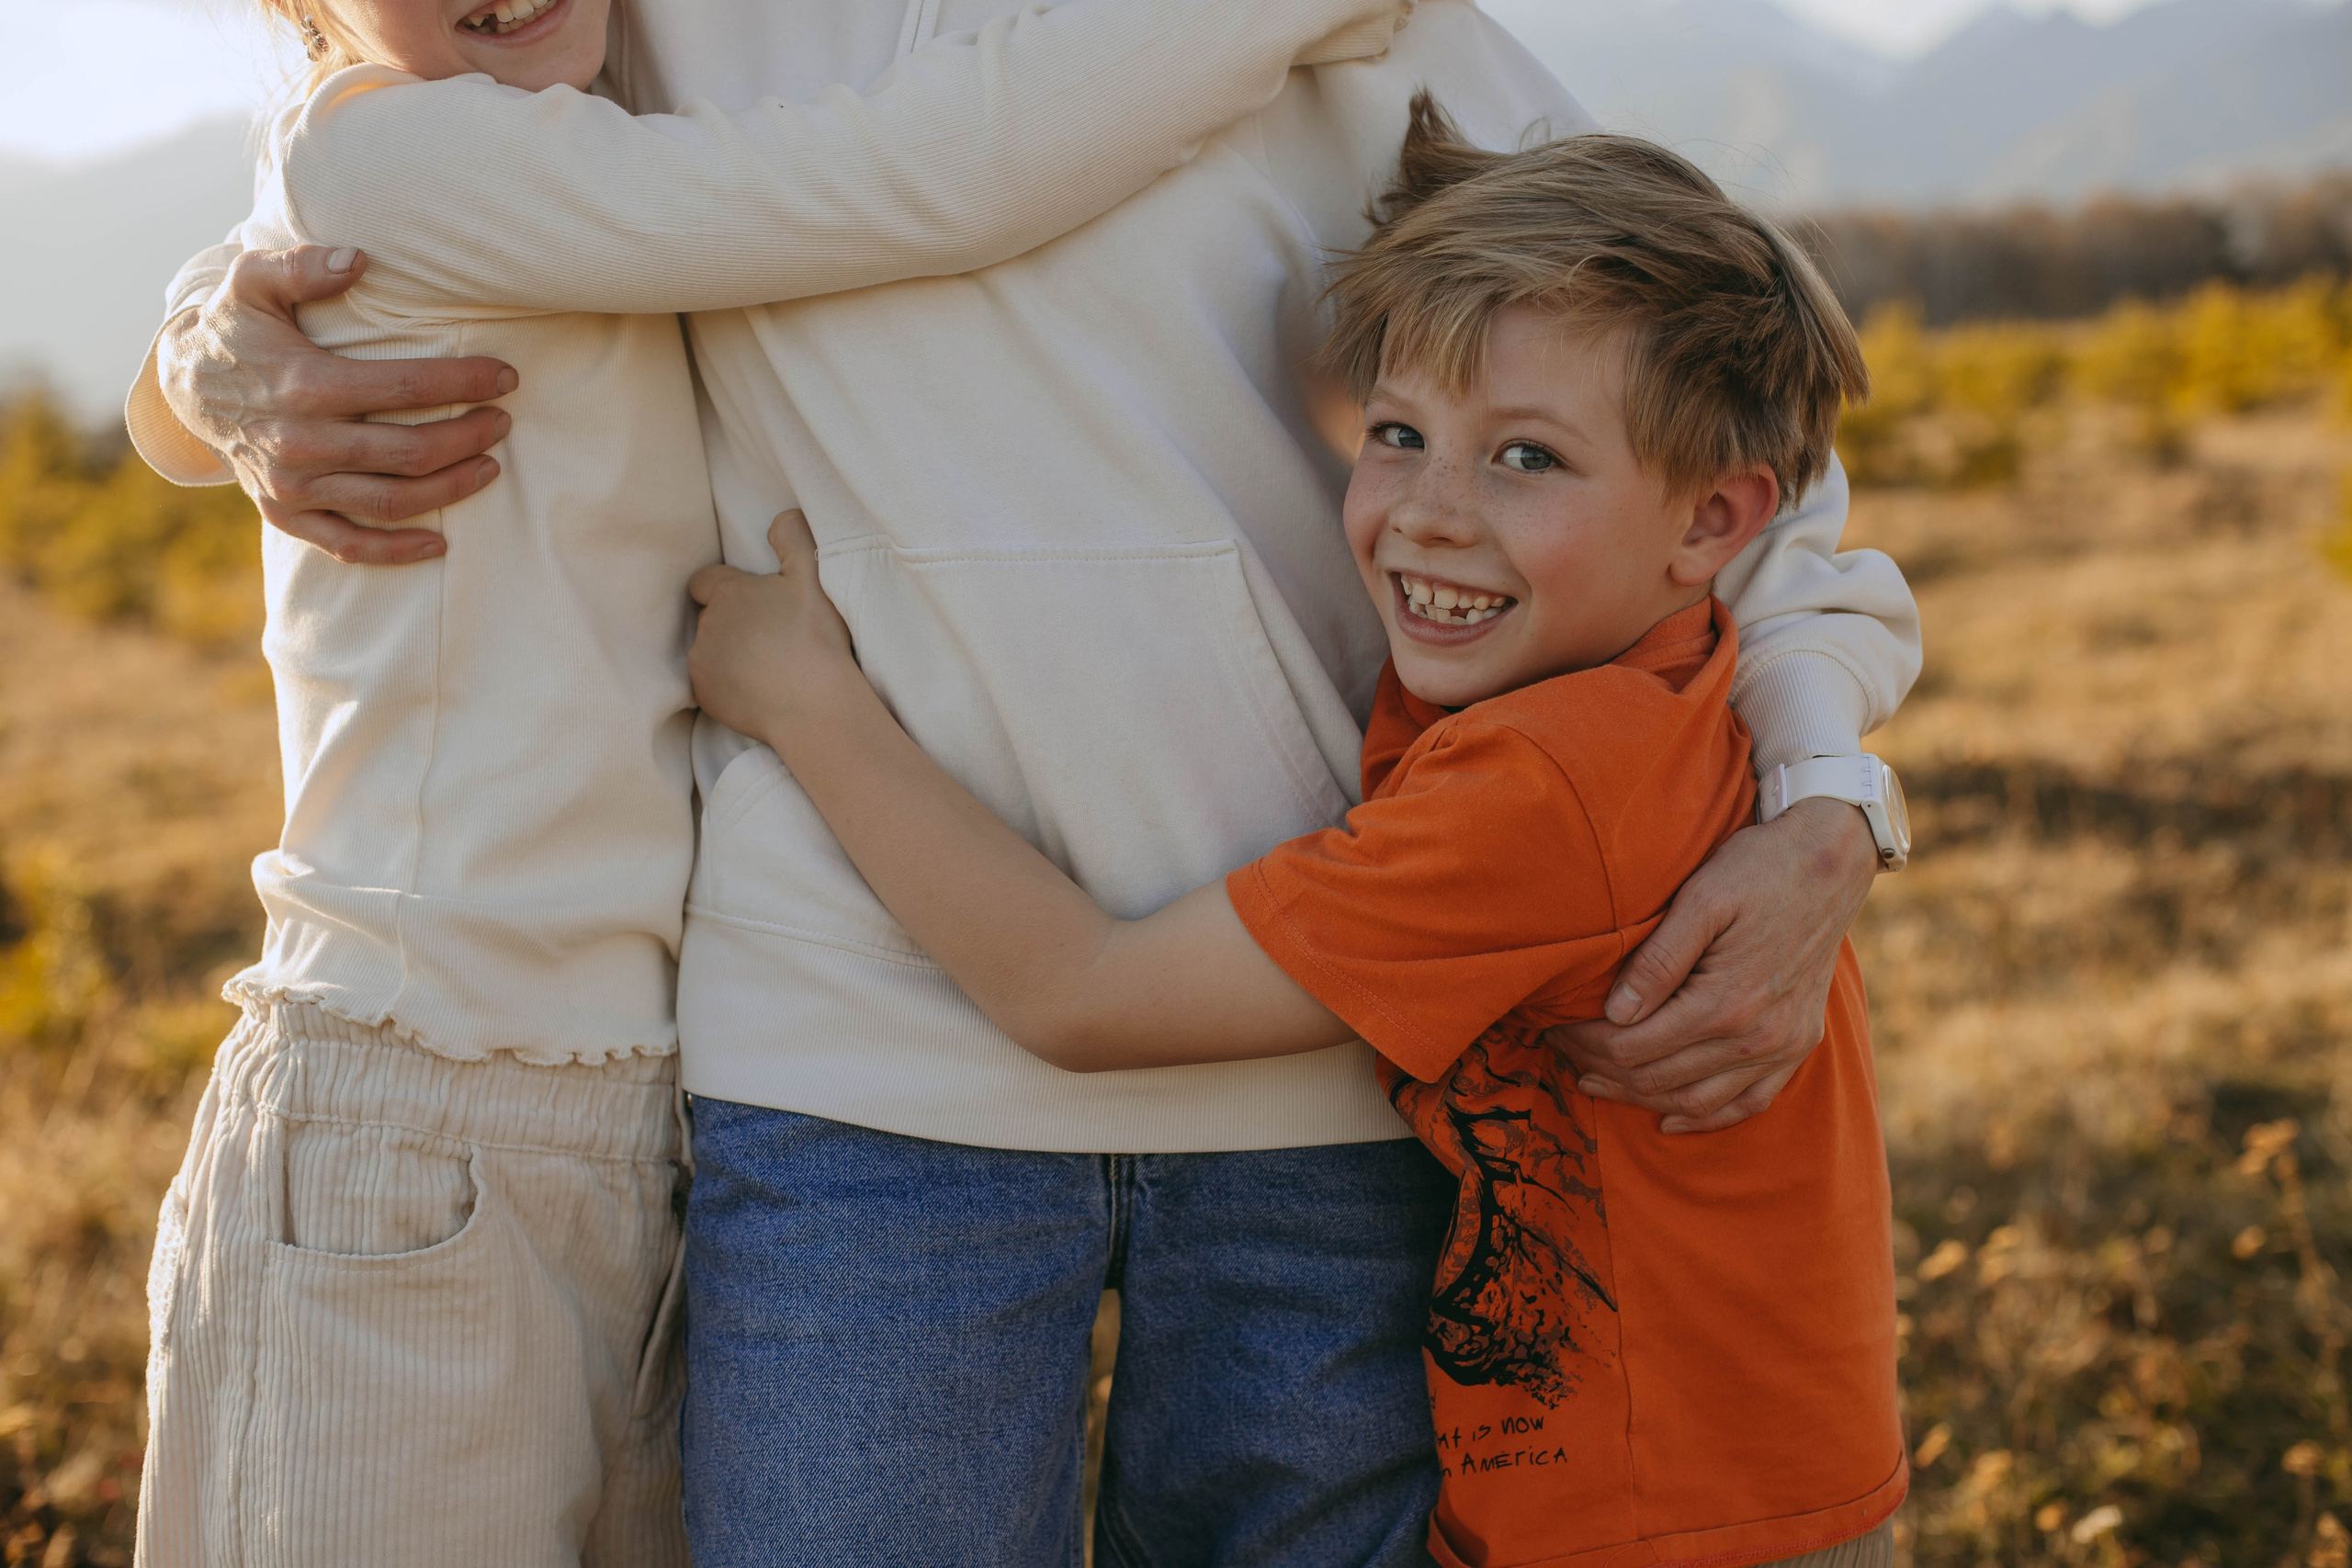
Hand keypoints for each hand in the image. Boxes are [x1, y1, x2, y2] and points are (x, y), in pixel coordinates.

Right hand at [158, 244, 517, 564]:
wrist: (182, 387)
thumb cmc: (235, 328)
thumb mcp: (254, 282)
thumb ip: (302, 266)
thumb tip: (358, 260)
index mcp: (302, 384)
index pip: (404, 388)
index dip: (463, 382)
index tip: (505, 378)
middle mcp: (298, 443)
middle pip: (409, 452)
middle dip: (468, 437)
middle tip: (503, 422)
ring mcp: (292, 486)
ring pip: (390, 502)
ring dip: (450, 489)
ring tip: (490, 467)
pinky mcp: (285, 515)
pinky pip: (348, 545)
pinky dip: (396, 551)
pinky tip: (440, 544)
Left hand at [687, 511, 861, 743]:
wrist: (814, 704)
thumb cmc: (815, 637)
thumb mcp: (813, 576)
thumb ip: (794, 538)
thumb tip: (781, 517)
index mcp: (728, 592)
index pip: (704, 581)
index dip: (723, 588)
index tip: (750, 602)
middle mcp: (707, 624)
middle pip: (711, 618)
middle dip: (733, 623)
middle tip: (772, 637)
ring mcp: (702, 662)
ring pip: (710, 650)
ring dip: (729, 653)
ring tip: (768, 666)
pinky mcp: (704, 695)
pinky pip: (709, 684)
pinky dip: (727, 686)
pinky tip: (758, 690)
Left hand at [1547, 797, 1877, 1132]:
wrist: (1830, 863)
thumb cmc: (1758, 869)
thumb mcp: (1701, 899)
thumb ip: (1657, 961)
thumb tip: (1615, 1013)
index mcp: (1726, 1003)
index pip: (1633, 1046)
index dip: (1586, 1042)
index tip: (1555, 1027)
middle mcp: (1757, 1038)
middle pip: (1657, 1078)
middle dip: (1601, 1068)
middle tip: (1563, 1049)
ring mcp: (1783, 1047)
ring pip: (1696, 1102)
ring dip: (1640, 1098)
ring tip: (1596, 1080)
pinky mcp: (1798, 1044)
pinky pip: (1749, 1103)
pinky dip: (1706, 1118)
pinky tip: (1669, 1118)